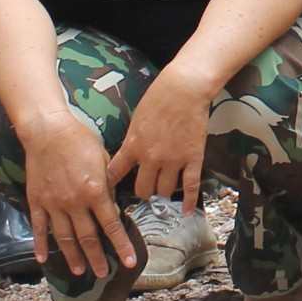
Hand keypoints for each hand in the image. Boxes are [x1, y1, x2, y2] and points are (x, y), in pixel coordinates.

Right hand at [22, 111, 136, 281]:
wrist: (48, 130)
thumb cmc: (80, 140)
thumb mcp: (103, 159)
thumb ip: (109, 184)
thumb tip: (115, 204)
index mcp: (94, 191)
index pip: (111, 225)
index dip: (121, 245)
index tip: (129, 262)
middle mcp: (74, 202)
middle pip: (87, 237)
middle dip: (97, 257)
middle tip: (104, 273)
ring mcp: (53, 203)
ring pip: (64, 237)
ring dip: (73, 256)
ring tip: (79, 271)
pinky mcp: (37, 200)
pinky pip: (39, 227)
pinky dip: (40, 244)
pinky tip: (43, 259)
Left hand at [107, 69, 213, 209]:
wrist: (185, 88)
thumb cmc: (159, 97)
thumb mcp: (136, 119)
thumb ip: (133, 140)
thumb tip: (130, 154)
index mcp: (133, 146)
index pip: (115, 174)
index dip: (111, 185)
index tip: (109, 192)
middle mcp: (151, 157)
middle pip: (142, 189)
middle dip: (143, 191)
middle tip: (145, 187)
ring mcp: (173, 160)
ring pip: (164, 191)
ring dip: (163, 190)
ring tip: (164, 186)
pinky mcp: (193, 159)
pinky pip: (190, 186)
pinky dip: (189, 202)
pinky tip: (187, 211)